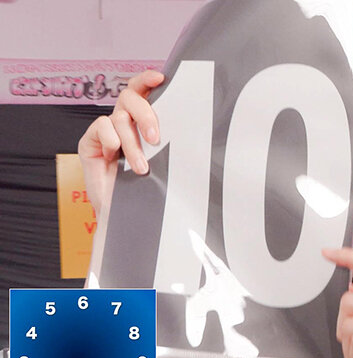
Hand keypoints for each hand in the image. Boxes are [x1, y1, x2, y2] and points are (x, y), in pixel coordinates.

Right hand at [77, 70, 163, 213]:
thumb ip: (170, 139)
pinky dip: (111, 141)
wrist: (128, 215)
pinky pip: (101, 127)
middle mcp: (124, 121)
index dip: (148, 79)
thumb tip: (192, 125)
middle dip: (145, 114)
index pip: (144, 90)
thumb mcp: (166, 159)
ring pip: (119, 118)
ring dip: (132, 143)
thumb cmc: (150, 188)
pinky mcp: (89, 142)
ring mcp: (106, 131)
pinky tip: (113, 158)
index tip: (161, 77)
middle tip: (155, 138)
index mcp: (143, 121)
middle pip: (131, 97)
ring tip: (141, 168)